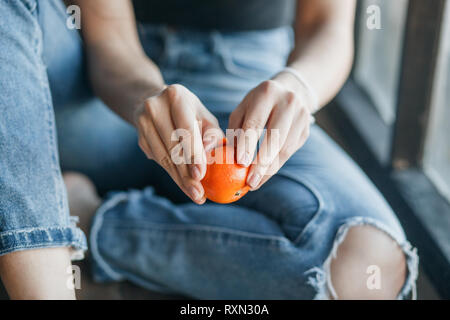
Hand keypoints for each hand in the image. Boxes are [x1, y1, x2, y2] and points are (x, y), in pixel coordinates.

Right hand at [134, 84, 223, 203]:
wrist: (158, 103)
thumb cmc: (190, 114)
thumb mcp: (205, 117)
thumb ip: (212, 134)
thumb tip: (211, 151)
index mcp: (175, 96)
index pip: (185, 129)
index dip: (193, 154)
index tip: (200, 175)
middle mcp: (154, 107)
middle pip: (172, 147)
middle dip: (186, 173)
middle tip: (199, 193)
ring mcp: (143, 122)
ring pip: (163, 157)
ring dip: (179, 179)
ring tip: (195, 194)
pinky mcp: (139, 137)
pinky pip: (157, 160)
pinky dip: (172, 174)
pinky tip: (184, 185)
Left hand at [228, 72, 312, 190]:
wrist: (291, 91)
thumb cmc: (258, 104)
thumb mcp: (243, 109)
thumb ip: (236, 130)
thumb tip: (228, 157)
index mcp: (267, 92)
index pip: (256, 122)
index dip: (248, 144)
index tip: (240, 163)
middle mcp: (288, 102)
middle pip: (275, 137)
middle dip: (261, 163)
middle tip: (250, 181)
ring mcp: (301, 116)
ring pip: (285, 148)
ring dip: (269, 169)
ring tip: (255, 183)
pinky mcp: (306, 130)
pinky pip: (290, 152)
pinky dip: (276, 166)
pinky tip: (264, 175)